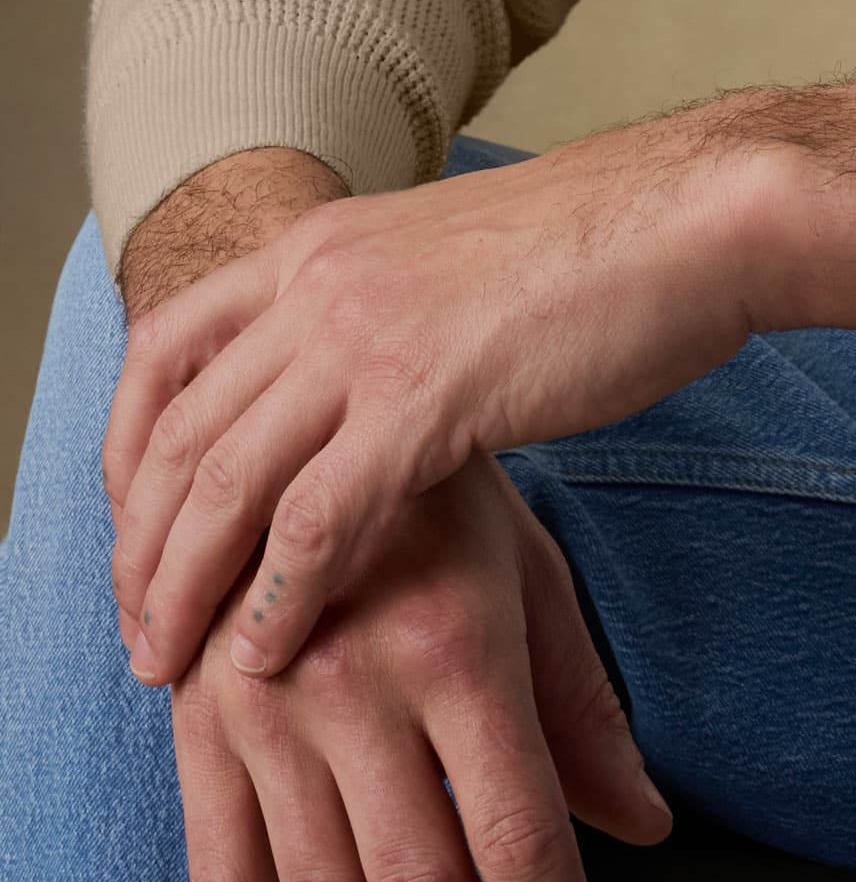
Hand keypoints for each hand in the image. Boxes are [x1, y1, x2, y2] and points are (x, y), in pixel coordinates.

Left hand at [108, 70, 855, 686]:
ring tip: (169, 665)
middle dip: (142, 544)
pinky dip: (273, 600)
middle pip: (177, 430)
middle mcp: (319, 280)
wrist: (699, 216)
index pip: (163, 351)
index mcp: (323, 242)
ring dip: (183, 587)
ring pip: (223, 482)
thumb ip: (392, 315)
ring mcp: (365, 334)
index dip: (128, 452)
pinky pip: (312, 520)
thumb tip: (371, 388)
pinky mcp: (424, 396)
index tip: (134, 531)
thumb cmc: (611, 248)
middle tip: (140, 630)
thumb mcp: (458, 263)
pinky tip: (265, 657)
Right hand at [171, 448, 670, 881]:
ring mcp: (264, 712)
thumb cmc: (439, 510)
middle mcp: (354, 686)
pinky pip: (228, 878)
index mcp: (456, 647)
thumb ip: (582, 711)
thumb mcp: (530, 581)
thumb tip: (646, 828)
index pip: (516, 835)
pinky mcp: (197, 730)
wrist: (296, 432)